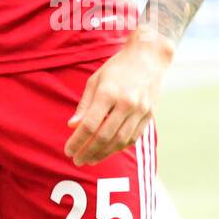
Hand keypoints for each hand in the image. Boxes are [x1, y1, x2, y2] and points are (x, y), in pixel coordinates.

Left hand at [64, 29, 173, 165]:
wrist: (149, 57)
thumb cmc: (118, 67)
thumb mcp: (96, 80)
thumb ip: (85, 105)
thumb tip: (72, 125)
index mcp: (109, 93)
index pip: (90, 124)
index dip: (78, 140)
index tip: (68, 151)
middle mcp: (126, 104)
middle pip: (105, 136)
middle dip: (89, 151)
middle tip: (77, 160)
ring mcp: (140, 111)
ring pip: (120, 141)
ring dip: (104, 154)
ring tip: (90, 159)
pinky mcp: (149, 116)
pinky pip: (133, 138)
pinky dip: (119, 147)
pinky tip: (108, 151)